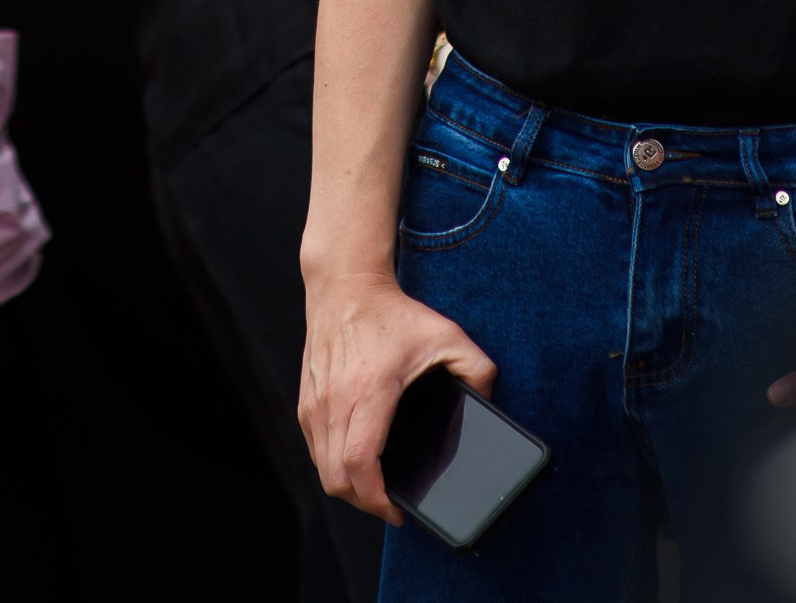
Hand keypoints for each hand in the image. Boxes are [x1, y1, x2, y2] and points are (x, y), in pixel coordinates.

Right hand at [299, 268, 494, 521]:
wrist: (346, 284)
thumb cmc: (394, 312)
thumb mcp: (446, 334)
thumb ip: (477, 368)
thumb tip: (489, 402)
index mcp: (368, 390)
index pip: (358, 464)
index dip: (376, 500)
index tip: (398, 511)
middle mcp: (334, 400)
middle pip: (336, 478)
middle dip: (365, 503)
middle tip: (392, 503)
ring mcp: (315, 402)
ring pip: (322, 469)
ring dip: (347, 486)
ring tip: (376, 487)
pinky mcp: (306, 401)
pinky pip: (315, 450)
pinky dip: (333, 465)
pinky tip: (356, 461)